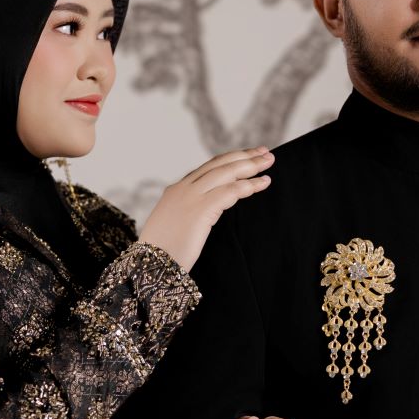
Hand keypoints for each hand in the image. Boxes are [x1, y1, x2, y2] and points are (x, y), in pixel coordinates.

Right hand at [137, 148, 273, 271]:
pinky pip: (231, 191)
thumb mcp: (175, 224)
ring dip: (250, 166)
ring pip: (227, 173)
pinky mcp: (201, 209)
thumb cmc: (163, 252)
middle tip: (265, 152)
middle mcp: (184, 188)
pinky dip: (248, 185)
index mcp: (177, 190)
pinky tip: (262, 183)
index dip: (230, 159)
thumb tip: (209, 212)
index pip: (208, 167)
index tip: (248, 155)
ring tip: (269, 163)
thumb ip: (190, 212)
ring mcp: (191, 196)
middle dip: (244, 156)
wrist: (149, 265)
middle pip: (220, 164)